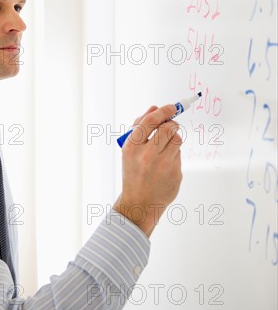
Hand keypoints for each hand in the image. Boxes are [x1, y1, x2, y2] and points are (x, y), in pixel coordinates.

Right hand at [112, 104, 182, 236]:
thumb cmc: (134, 172)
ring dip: (173, 139)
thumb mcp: (130, 150)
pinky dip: (174, 155)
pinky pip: (179, 155)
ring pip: (177, 139)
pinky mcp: (175, 173)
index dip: (163, 111)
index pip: (150, 121)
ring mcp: (163, 166)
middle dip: (172, 124)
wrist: (139, 202)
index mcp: (132, 147)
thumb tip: (154, 107)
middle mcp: (147, 156)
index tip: (171, 107)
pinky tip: (165, 165)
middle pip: (168, 128)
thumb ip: (140, 127)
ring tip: (165, 147)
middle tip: (171, 126)